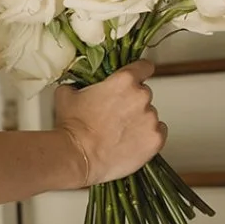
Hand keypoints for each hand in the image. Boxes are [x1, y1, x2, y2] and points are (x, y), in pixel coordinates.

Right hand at [53, 59, 167, 187]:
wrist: (77, 156)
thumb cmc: (72, 127)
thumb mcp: (66, 95)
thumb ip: (77, 86)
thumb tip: (76, 87)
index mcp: (124, 81)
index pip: (144, 67)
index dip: (140, 72)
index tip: (138, 77)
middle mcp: (141, 96)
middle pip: (144, 94)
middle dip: (132, 102)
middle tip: (115, 116)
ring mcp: (151, 119)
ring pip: (150, 115)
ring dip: (139, 121)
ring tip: (119, 134)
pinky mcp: (156, 140)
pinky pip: (158, 133)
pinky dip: (147, 136)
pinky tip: (131, 142)